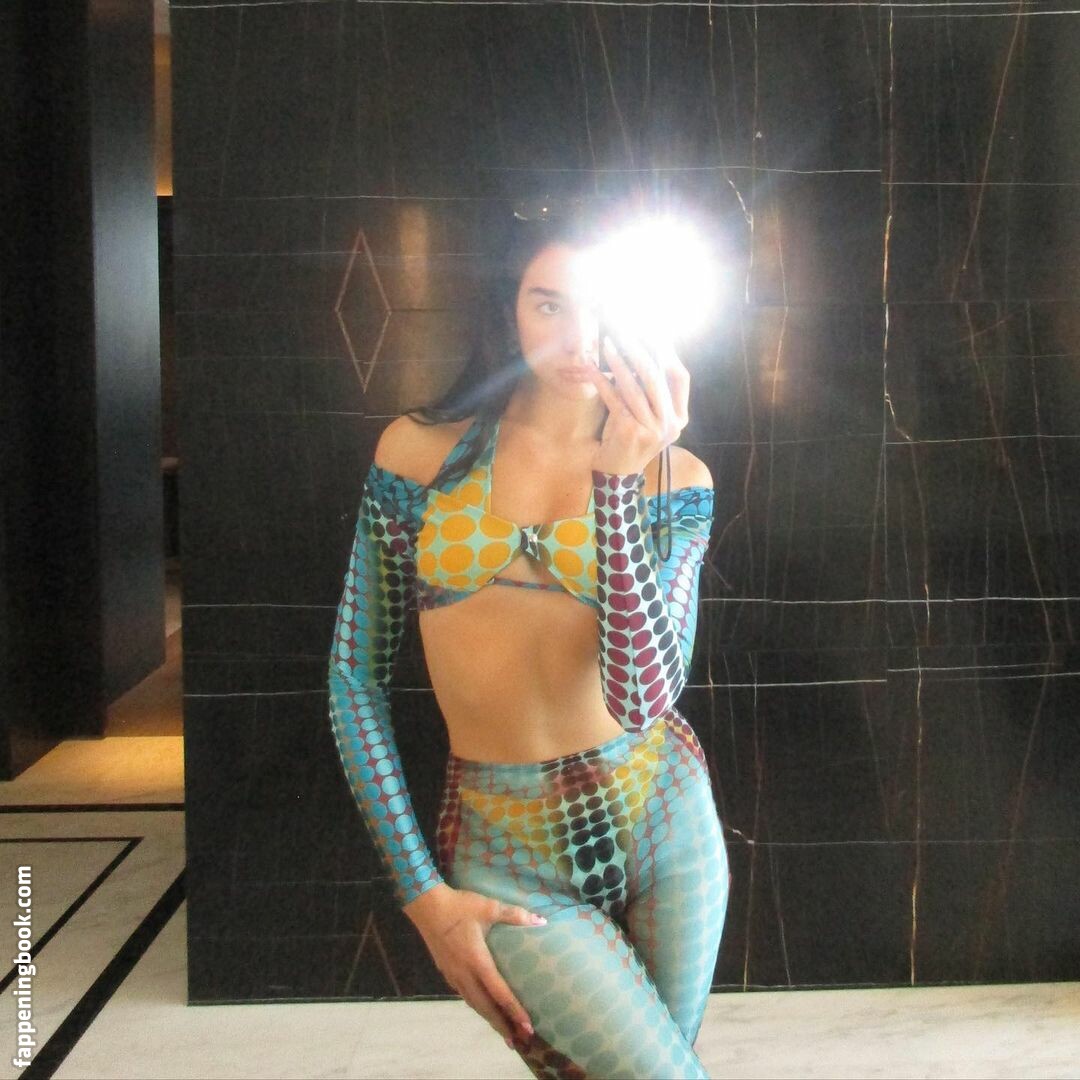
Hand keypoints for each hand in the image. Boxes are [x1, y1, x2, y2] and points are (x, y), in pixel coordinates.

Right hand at [403, 883, 545, 1048]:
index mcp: (477, 961)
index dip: (514, 1010)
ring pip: (473, 1004)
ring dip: (489, 1018)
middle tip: (518, 1041)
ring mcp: (453, 975)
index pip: (499, 992)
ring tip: (503, 1032)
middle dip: (502, 1025)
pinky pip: (465, 996)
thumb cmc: (459, 906)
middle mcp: (464, 974)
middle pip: (485, 1007)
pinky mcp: (446, 971)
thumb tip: (541, 921)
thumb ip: (515, 915)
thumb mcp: (489, 907)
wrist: (426, 905)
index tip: (527, 1025)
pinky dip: (477, 1006)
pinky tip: (483, 1007)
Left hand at [586, 331, 689, 475]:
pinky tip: (591, 369)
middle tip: (625, 331)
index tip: (654, 331)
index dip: (668, 352)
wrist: (617, 474)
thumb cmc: (627, 438)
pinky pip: (616, 400)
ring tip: (608, 344)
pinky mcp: (631, 432)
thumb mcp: (643, 413)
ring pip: (635, 387)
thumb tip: (639, 350)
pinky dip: (603, 382)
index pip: (681, 377)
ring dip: (619, 362)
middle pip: (656, 377)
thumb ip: (647, 390)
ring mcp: (653, 430)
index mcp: (679, 417)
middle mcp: (671, 424)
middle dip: (640, 351)